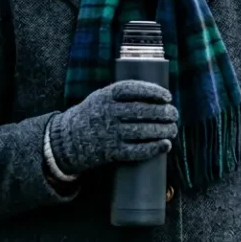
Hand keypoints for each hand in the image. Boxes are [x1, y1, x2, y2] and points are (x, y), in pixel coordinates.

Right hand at [48, 80, 177, 176]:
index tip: (168, 96)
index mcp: (105, 96)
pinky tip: (165, 145)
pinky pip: (136, 151)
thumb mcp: (100, 98)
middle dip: (163, 112)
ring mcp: (108, 133)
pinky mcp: (110, 152)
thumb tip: (158, 97)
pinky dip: (153, 148)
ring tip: (173, 129)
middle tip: (174, 114)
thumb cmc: (92, 116)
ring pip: (142, 131)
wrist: (66, 141)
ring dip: (162, 131)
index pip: (133, 89)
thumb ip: (123, 96)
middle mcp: (106, 113)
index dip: (153, 92)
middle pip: (141, 111)